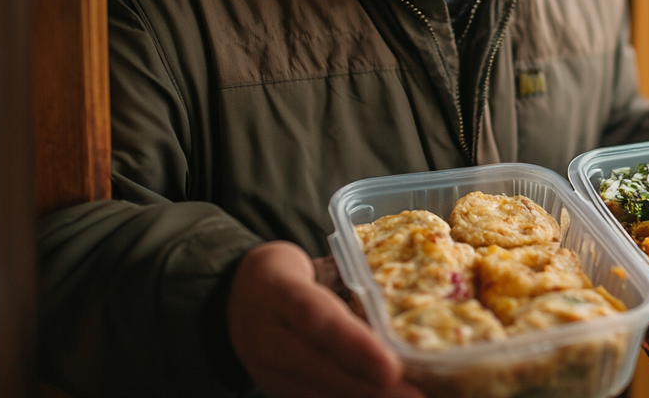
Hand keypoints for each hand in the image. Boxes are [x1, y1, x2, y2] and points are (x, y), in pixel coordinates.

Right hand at [228, 240, 423, 397]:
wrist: (231, 294)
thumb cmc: (284, 273)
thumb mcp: (308, 264)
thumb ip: (343, 283)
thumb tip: (399, 305)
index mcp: (277, 291)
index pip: (317, 319)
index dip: (355, 345)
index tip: (391, 366)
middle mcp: (268, 337)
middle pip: (323, 368)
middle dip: (372, 388)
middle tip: (416, 396)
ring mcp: (267, 371)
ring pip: (318, 394)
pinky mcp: (273, 390)